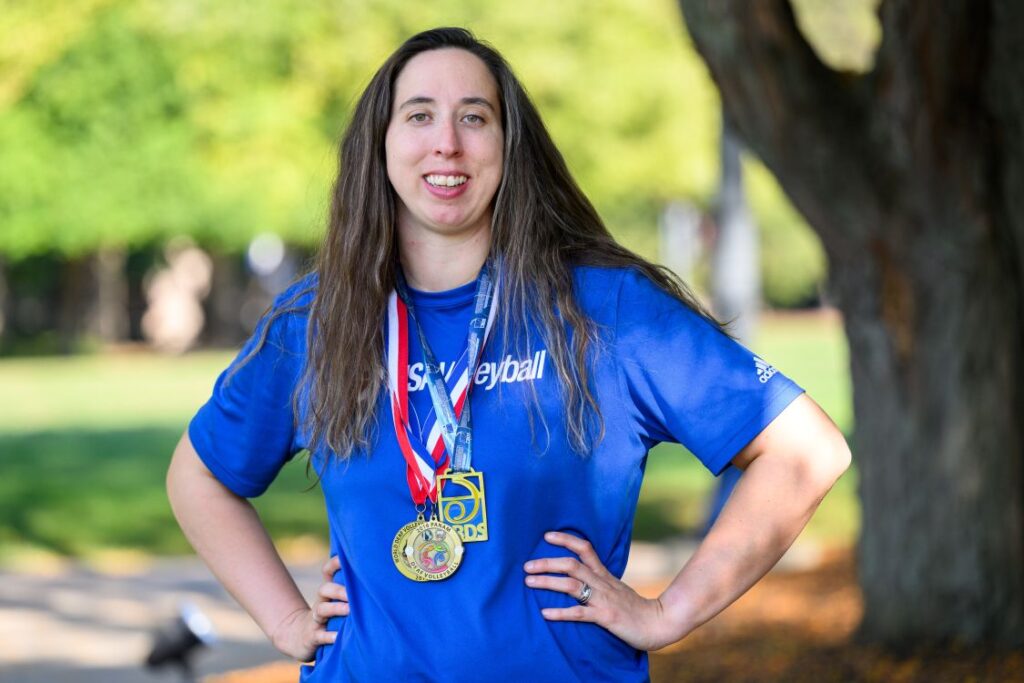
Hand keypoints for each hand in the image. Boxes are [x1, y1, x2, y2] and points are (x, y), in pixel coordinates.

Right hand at [271, 555, 348, 661]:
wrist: (298, 638)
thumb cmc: (327, 617)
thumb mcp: (335, 602)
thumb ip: (350, 590)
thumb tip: (374, 578)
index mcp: (327, 592)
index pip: (328, 571)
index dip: (335, 563)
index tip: (347, 558)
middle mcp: (320, 602)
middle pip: (325, 589)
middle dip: (339, 589)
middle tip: (353, 594)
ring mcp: (315, 619)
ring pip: (322, 610)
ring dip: (336, 609)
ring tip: (349, 610)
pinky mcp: (312, 636)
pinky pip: (320, 635)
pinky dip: (330, 636)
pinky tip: (339, 637)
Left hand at [523, 531, 682, 650]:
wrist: (659, 622)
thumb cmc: (635, 608)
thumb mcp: (616, 589)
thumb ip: (600, 582)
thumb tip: (580, 576)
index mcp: (605, 574)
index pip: (585, 548)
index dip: (566, 539)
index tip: (547, 535)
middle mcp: (602, 583)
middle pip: (571, 565)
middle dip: (547, 563)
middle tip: (526, 566)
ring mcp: (604, 599)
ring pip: (572, 585)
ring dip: (548, 582)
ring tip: (529, 583)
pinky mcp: (606, 617)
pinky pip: (580, 614)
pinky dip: (561, 613)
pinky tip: (545, 613)